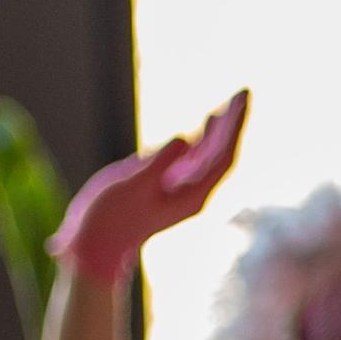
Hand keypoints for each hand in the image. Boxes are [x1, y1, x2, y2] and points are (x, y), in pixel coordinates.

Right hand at [50, 90, 248, 288]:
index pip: (223, 157)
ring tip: (232, 104)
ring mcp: (182, 191)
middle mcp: (194, 194)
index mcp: (193, 196)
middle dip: (232, 123)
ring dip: (220, 129)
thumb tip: (184, 138)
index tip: (241, 100)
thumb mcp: (133, 185)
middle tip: (244, 93)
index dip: (234, 127)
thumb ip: (159, 162)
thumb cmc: (111, 217)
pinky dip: (202, 140)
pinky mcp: (168, 188)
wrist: (96, 246)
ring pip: (210, 155)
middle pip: (222, 153)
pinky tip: (206, 125)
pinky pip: (194, 160)